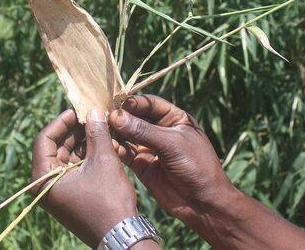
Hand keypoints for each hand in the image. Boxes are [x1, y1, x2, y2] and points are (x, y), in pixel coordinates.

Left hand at [31, 108, 138, 246]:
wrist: (121, 235)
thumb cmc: (108, 200)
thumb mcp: (103, 161)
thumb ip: (96, 132)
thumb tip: (93, 110)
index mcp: (42, 178)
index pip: (45, 139)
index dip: (62, 121)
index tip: (79, 109)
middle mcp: (45, 185)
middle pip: (56, 146)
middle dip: (76, 130)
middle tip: (94, 115)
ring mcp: (58, 190)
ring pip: (68, 156)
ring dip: (85, 142)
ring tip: (103, 127)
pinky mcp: (71, 194)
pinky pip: (76, 168)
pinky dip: (88, 156)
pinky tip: (105, 143)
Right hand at [110, 95, 240, 234]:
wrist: (204, 203)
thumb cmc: (197, 166)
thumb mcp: (172, 144)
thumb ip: (144, 130)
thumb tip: (116, 116)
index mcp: (174, 119)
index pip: (150, 104)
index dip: (133, 102)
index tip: (115, 102)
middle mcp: (160, 131)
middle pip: (135, 118)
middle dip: (120, 116)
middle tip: (103, 114)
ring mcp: (150, 148)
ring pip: (127, 135)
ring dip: (115, 132)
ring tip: (101, 129)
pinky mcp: (142, 165)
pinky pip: (125, 153)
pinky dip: (116, 149)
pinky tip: (108, 146)